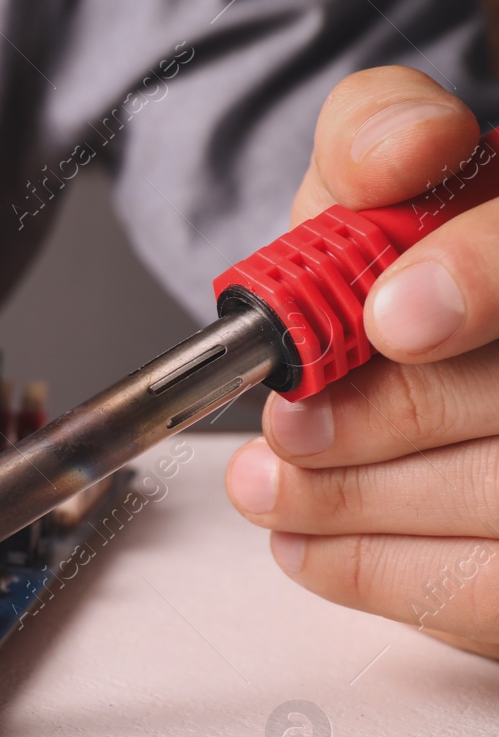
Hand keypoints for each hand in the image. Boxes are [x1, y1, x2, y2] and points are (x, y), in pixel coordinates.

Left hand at [225, 65, 498, 656]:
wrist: (427, 316)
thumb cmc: (410, 252)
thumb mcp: (380, 168)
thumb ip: (379, 138)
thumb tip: (402, 155)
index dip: (483, 276)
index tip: (390, 317)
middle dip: (390, 420)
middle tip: (284, 430)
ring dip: (360, 505)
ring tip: (265, 488)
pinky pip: (484, 593)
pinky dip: (377, 572)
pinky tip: (303, 544)